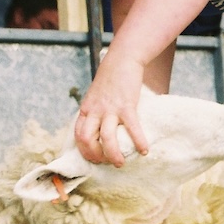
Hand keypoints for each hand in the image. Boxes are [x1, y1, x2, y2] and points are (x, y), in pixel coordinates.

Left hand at [74, 51, 149, 165]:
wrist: (122, 60)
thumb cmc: (111, 77)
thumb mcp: (96, 95)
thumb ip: (95, 110)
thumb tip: (100, 126)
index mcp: (86, 109)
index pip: (78, 135)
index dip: (84, 150)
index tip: (95, 158)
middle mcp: (95, 111)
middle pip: (87, 139)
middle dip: (95, 156)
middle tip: (105, 162)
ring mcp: (110, 109)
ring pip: (107, 138)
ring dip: (113, 155)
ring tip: (121, 163)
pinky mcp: (127, 106)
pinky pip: (132, 128)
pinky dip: (139, 142)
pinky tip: (144, 150)